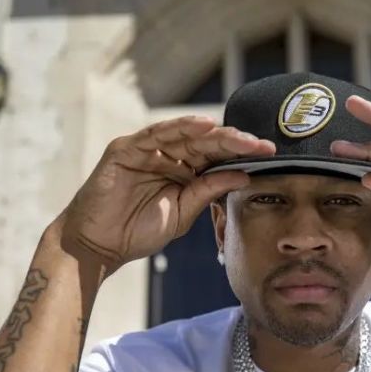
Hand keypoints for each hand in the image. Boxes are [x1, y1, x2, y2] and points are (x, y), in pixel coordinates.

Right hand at [57, 116, 274, 274]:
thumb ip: (208, 192)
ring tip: (239, 134)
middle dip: (235, 142)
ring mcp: (146, 151)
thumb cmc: (137, 232)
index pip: (216, 157)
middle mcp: (167, 157)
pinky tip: (203, 126)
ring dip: (213, 132)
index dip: (242, 154)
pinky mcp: (126, 149)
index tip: (270, 155)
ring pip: (184, 135)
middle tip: (262, 144)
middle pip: (205, 143)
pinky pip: (156, 134)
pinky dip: (179, 127)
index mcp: (182, 172)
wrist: (99, 245)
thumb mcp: (183, 213)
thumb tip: (243, 175)